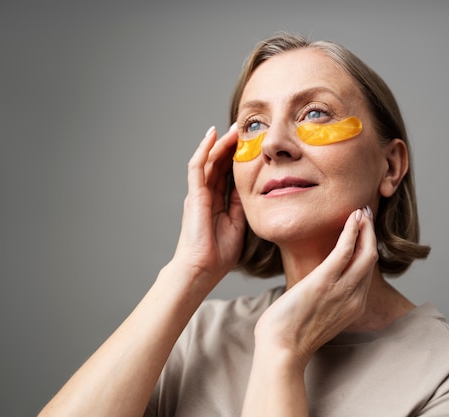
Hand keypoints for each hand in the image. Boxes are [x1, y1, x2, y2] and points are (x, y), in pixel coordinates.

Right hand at [170, 124, 244, 288]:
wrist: (202, 270)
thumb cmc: (218, 254)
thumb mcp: (238, 224)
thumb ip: (242, 205)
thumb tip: (255, 188)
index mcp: (216, 202)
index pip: (227, 173)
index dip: (237, 158)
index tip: (251, 144)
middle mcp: (205, 194)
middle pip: (218, 163)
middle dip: (230, 145)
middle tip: (244, 128)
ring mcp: (198, 193)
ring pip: (208, 160)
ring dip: (220, 142)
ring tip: (232, 127)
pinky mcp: (194, 194)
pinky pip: (197, 167)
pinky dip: (204, 149)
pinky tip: (212, 136)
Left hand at [254, 207, 377, 367]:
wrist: (281, 350)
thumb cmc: (290, 334)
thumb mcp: (316, 315)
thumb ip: (324, 298)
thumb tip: (315, 283)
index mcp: (353, 307)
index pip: (366, 272)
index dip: (367, 248)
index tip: (363, 232)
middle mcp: (354, 298)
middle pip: (371, 258)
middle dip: (371, 233)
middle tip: (366, 214)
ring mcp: (342, 290)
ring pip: (365, 252)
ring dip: (365, 228)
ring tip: (361, 211)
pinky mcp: (326, 281)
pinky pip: (346, 250)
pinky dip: (351, 231)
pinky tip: (351, 218)